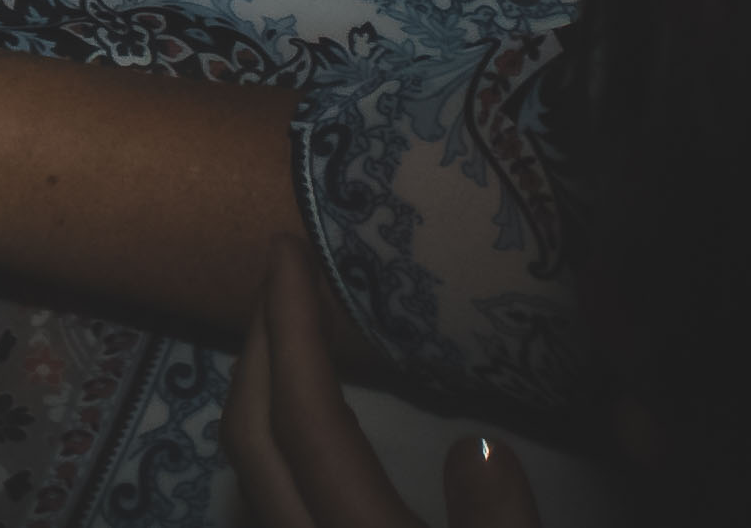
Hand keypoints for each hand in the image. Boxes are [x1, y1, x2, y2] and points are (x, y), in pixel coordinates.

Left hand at [231, 237, 533, 527]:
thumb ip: (501, 521)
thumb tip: (481, 448)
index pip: (306, 419)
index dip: (291, 328)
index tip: (287, 249)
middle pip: (252, 431)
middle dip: (260, 341)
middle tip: (283, 271)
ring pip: (249, 464)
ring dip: (259, 386)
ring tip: (289, 326)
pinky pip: (265, 490)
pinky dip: (270, 432)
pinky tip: (305, 417)